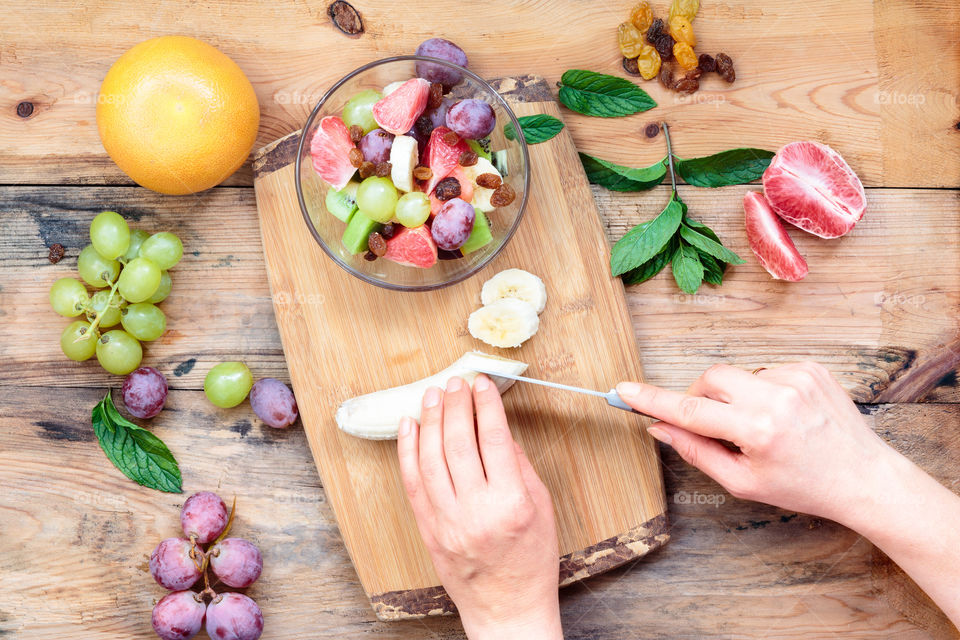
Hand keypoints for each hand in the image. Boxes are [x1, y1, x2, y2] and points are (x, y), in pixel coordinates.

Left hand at [397, 375, 562, 639]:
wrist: (507, 608)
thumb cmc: (531, 561)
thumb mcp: (542, 509)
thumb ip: (520, 467)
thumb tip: (497, 429)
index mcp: (511, 504)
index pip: (494, 440)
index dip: (486, 406)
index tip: (482, 384)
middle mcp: (476, 511)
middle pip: (459, 444)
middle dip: (457, 406)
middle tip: (456, 383)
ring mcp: (447, 521)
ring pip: (431, 459)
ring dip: (431, 421)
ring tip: (433, 396)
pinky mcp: (428, 529)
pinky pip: (413, 483)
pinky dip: (408, 451)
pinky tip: (410, 427)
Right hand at [616, 362, 959, 627]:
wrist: (863, 477)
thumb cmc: (804, 486)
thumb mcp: (743, 482)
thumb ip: (695, 451)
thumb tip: (659, 427)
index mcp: (758, 430)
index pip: (690, 410)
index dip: (652, 400)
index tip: (625, 390)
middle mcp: (777, 396)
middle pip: (710, 379)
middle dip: (700, 398)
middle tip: (712, 426)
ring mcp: (796, 376)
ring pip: (737, 375)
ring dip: (736, 398)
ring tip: (763, 427)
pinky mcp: (810, 366)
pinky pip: (764, 371)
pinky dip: (763, 391)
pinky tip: (783, 415)